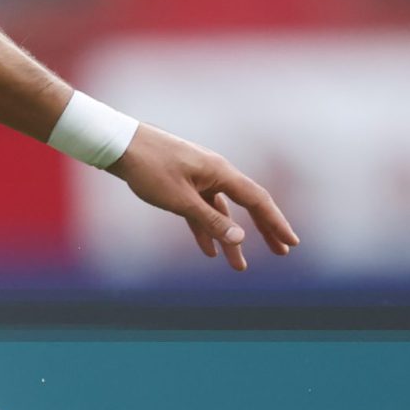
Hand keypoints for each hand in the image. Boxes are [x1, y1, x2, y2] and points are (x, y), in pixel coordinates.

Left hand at [108, 124, 297, 269]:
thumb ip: (210, 220)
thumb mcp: (180, 200)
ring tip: (239, 266)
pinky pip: (199, 209)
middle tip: (281, 252)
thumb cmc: (148, 168)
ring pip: (220, 212)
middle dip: (263, 231)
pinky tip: (208, 250)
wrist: (117, 144)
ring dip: (229, 238)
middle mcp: (214, 173)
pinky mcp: (180, 182)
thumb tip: (240, 238)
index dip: (276, 223)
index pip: (257, 201)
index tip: (291, 243)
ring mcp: (197, 177)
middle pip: (246, 206)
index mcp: (220, 172)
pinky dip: (204, 229)